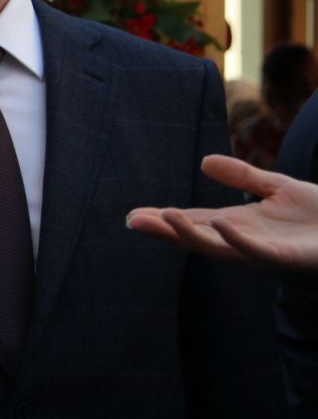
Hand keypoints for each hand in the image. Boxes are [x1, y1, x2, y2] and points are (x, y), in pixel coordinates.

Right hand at [127, 154, 317, 269]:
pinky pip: (256, 250)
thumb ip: (243, 175)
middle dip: (164, 231)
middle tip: (133, 221)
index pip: (194, 221)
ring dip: (190, 234)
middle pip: (196, 237)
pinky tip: (220, 221)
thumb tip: (204, 161)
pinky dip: (236, 238)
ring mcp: (263, 250)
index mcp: (239, 224)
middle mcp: (244, 240)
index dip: (165, 219)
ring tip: (164, 216)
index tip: (134, 215)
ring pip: (218, 247)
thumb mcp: (277, 185)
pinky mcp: (285, 256)